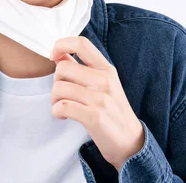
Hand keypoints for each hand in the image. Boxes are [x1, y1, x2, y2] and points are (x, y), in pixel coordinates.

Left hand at [49, 37, 144, 171]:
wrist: (130, 142)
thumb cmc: (113, 111)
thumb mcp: (104, 84)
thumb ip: (83, 68)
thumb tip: (60, 55)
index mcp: (107, 69)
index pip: (81, 43)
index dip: (61, 45)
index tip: (54, 56)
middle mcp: (105, 80)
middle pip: (63, 68)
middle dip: (55, 81)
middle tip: (62, 93)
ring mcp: (100, 98)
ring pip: (59, 88)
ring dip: (54, 99)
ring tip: (63, 106)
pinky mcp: (94, 117)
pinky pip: (62, 106)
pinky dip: (57, 112)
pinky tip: (64, 116)